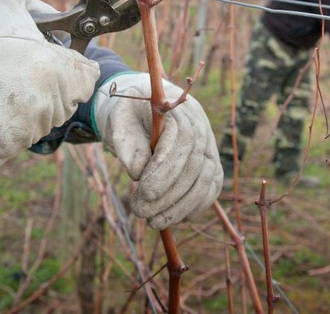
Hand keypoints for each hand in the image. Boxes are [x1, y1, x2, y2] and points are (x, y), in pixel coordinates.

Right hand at [0, 0, 99, 170]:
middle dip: (47, 90)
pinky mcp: (1, 151)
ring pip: (38, 124)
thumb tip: (60, 20)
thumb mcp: (8, 7)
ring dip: (23, 111)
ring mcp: (24, 132)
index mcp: (55, 71)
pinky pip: (11, 141)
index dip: (71, 69)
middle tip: (13, 76)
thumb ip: (43, 12)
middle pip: (63, 103)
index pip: (87, 78)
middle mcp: (45, 106)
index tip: (55, 65)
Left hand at [93, 73, 222, 229]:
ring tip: (153, 222)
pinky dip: (195, 206)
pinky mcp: (209, 162)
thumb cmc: (127, 115)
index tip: (144, 193)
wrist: (140, 108)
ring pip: (205, 180)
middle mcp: (201, 126)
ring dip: (181, 206)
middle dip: (168, 194)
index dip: (166, 170)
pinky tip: (173, 217)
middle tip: (140, 212)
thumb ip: (128, 145)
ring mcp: (208, 145)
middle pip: (194, 164)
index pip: (183, 140)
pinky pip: (211, 187)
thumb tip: (138, 173)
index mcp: (179, 110)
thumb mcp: (119, 123)